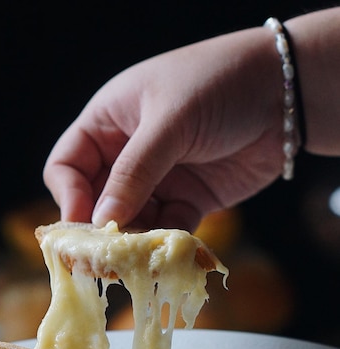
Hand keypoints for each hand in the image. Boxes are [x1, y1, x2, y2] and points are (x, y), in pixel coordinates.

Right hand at [43, 26, 283, 231]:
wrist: (286, 93)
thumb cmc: (219, 85)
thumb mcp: (170, 122)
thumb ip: (134, 173)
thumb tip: (101, 221)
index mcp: (108, 122)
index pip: (68, 165)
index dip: (70, 196)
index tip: (84, 224)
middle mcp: (127, 153)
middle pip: (96, 200)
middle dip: (101, 227)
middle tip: (107, 255)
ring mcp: (157, 179)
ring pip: (131, 220)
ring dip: (134, 240)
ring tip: (140, 257)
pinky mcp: (187, 200)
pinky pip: (166, 229)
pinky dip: (165, 243)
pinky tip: (169, 252)